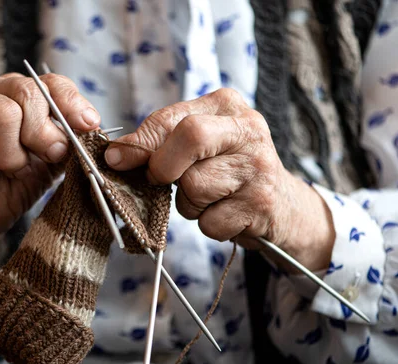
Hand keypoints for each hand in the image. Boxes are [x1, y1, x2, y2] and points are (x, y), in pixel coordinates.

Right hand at [0, 73, 100, 282]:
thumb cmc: (9, 186)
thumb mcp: (48, 162)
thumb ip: (65, 141)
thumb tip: (88, 127)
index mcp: (18, 92)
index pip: (51, 82)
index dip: (72, 103)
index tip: (88, 125)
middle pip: (28, 93)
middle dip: (41, 135)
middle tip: (38, 160)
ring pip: (3, 116)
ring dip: (11, 158)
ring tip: (3, 172)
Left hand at [104, 88, 333, 272]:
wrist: (282, 205)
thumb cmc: (227, 170)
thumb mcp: (199, 144)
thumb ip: (160, 142)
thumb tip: (115, 155)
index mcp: (226, 105)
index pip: (172, 118)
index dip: (139, 142)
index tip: (116, 159)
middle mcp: (247, 129)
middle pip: (189, 138)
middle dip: (164, 167)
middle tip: (163, 180)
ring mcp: (257, 167)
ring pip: (194, 187)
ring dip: (189, 203)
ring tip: (211, 198)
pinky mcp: (261, 203)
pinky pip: (209, 221)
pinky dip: (208, 224)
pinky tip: (227, 213)